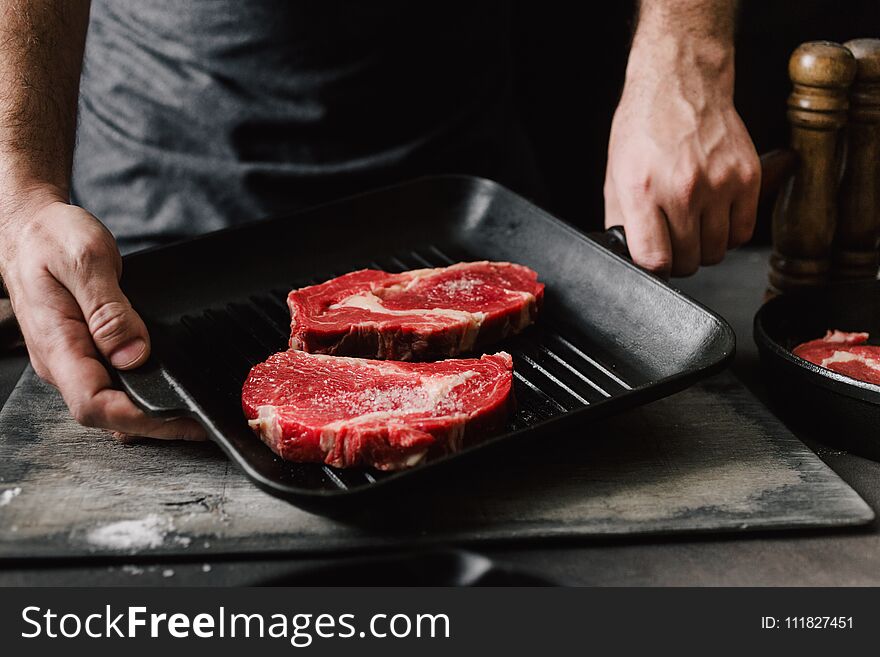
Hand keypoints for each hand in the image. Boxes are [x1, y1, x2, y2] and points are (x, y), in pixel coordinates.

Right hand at [0, 189, 204, 439]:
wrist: (30, 229)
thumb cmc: (50, 238)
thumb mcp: (85, 260)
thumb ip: (108, 309)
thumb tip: (132, 354)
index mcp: (57, 345)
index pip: (92, 404)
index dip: (137, 418)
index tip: (178, 417)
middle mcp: (64, 362)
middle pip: (107, 415)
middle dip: (156, 424)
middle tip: (201, 423)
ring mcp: (74, 360)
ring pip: (112, 403)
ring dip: (153, 414)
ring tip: (194, 414)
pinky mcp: (86, 352)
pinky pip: (115, 384)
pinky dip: (145, 393)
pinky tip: (170, 391)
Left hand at [604, 36, 760, 277]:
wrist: (682, 84)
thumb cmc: (645, 128)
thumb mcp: (616, 174)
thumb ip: (621, 219)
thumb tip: (630, 255)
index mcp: (642, 190)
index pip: (654, 260)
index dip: (653, 268)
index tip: (654, 261)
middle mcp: (682, 189)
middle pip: (688, 261)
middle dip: (678, 259)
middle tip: (673, 241)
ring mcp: (719, 184)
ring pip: (716, 252)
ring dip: (703, 248)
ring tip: (693, 226)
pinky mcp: (747, 178)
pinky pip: (742, 233)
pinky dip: (728, 234)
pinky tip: (714, 218)